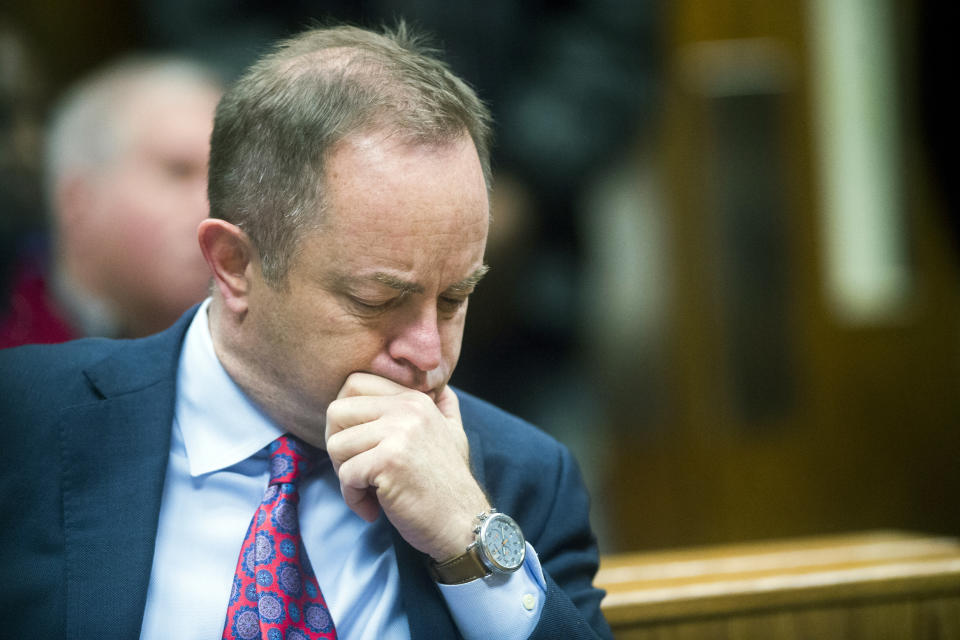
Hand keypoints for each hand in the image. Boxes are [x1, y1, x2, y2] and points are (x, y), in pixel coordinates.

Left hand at [325, 372, 490, 561]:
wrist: (463, 524)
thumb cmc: (450, 485)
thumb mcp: (453, 433)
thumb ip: (443, 405)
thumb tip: (439, 387)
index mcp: (414, 399)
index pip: (354, 384)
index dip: (345, 418)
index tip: (359, 446)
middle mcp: (407, 408)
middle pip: (336, 411)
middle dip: (338, 445)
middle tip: (357, 471)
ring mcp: (398, 433)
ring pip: (335, 444)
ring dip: (345, 475)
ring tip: (369, 491)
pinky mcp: (388, 461)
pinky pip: (345, 474)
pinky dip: (353, 498)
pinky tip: (374, 509)